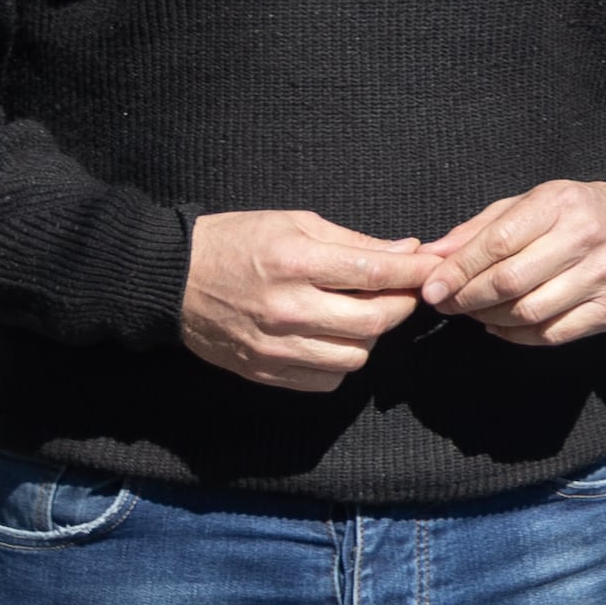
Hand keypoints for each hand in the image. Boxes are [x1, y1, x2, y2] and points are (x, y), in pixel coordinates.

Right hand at [179, 208, 446, 390]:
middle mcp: (286, 308)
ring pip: (354, 356)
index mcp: (296, 262)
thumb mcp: (295, 223)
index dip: (414, 271)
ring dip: (369, 336)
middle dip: (401, 306)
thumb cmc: (236, 241)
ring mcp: (274, 346)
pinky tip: (332, 338)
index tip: (434, 267)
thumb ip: (354, 241)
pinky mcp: (263, 372)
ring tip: (361, 313)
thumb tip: (407, 251)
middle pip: (373, 321)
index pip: (374, 272)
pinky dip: (339, 363)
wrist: (171, 280)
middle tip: (404, 292)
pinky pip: (325, 381)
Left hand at [418, 181, 605, 346]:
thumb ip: (479, 230)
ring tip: (474, 312)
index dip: (459, 270)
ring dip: (488, 318)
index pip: (498, 242)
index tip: (431, 288)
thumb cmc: (571, 213)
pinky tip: (502, 324)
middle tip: (446, 303)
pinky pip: (551, 334)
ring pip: (528, 312)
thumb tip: (432, 258)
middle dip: (467, 298)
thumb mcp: (526, 204)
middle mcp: (586, 238)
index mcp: (560, 204)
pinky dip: (516, 335)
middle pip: (510, 281)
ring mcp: (602, 275)